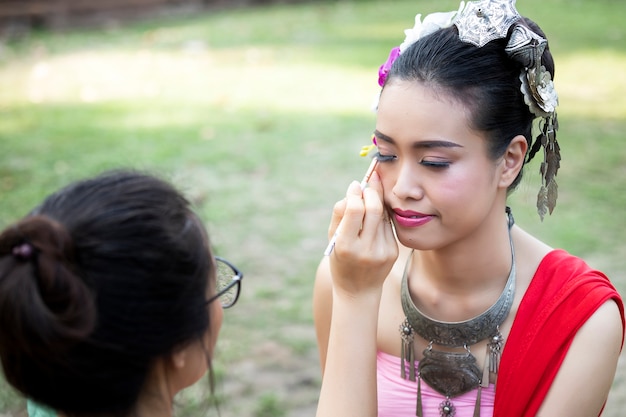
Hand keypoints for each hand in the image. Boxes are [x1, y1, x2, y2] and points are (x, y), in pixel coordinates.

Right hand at [328, 171, 397, 298]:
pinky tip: (375, 216)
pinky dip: (381, 216)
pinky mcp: (393, 252)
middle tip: (367, 184)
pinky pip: (388, 226)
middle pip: (374, 209)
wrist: (358, 290)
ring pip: (383, 215)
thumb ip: (340, 214)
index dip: (355, 193)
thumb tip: (355, 188)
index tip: (355, 185)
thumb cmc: (341, 260)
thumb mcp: (333, 240)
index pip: (355, 210)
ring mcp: (382, 251)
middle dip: (371, 191)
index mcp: (345, 246)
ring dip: (377, 201)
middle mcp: (365, 249)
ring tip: (370, 197)